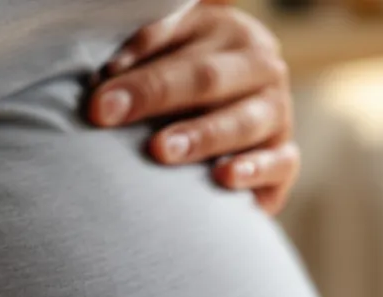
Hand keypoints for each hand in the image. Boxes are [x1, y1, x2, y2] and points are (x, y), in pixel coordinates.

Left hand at [90, 2, 298, 212]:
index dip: (136, 64)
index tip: (96, 94)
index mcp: (228, 33)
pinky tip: (224, 177)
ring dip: (200, 136)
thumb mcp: (167, 60)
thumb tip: (106, 75)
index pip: (178, 41)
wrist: (232, 126)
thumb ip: (144, 57)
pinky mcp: (286, 157)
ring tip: (162, 150)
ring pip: (242, 121)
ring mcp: (278, 113)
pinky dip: (254, 169)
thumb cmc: (186, 94)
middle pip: (207, 78)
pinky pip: (279, 161)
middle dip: (155, 94)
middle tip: (108, 115)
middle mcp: (260, 67)